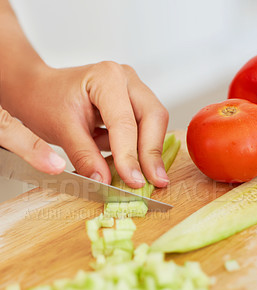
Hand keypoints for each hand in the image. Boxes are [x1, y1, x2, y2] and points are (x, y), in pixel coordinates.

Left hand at [9, 62, 168, 188]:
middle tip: (155, 182)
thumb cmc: (46, 102)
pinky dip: (138, 149)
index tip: (134, 182)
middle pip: (153, 117)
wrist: (39, 91)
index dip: (130, 156)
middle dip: (151, 153)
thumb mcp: (61, 131)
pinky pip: (145, 128)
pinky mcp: (134, 103)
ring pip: (154, 123)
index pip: (125, 123)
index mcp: (106, 78)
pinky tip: (125, 161)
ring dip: (146, 152)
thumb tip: (104, 181)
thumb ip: (84, 156)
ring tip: (132, 172)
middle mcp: (126, 78)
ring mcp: (133, 89)